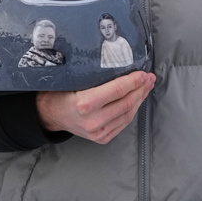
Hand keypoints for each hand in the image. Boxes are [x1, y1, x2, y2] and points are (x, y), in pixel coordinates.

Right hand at [36, 71, 154, 144]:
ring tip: (146, 87)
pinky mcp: (102, 138)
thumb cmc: (62, 92)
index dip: (133, 81)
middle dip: (141, 89)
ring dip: (140, 99)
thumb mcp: (74, 79)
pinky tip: (137, 100)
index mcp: (85, 103)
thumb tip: (121, 62)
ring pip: (128, 114)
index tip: (143, 73)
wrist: (51, 114)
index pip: (117, 90)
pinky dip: (132, 110)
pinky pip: (123, 123)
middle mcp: (93, 120)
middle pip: (126, 103)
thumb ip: (96, 75)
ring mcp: (98, 132)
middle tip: (149, 78)